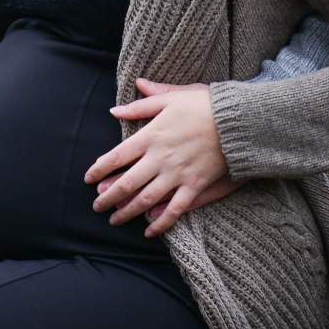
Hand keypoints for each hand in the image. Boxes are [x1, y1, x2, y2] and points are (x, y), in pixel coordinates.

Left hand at [84, 78, 230, 237]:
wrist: (240, 120)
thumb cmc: (205, 105)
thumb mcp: (171, 98)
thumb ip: (141, 105)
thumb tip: (113, 109)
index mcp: (150, 136)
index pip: (116, 156)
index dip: (99, 169)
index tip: (88, 179)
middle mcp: (160, 158)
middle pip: (126, 183)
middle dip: (108, 197)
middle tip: (96, 206)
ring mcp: (177, 174)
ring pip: (145, 199)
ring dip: (127, 212)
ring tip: (114, 220)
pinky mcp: (195, 185)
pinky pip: (175, 209)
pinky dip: (161, 222)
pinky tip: (149, 231)